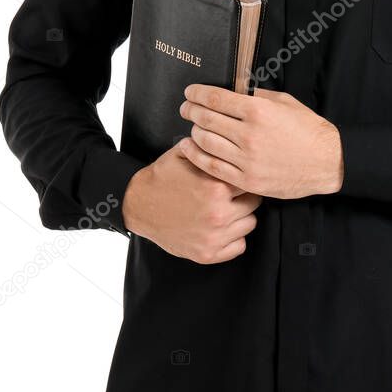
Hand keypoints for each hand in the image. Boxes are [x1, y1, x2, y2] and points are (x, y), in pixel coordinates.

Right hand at [122, 142, 260, 263]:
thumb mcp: (184, 154)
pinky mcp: (207, 254)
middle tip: (231, 194)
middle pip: (254, 203)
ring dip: (241, 217)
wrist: (138, 205)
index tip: (237, 177)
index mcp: (216, 188)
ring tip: (225, 209)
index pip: (249, 180)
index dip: (243, 176)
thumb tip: (232, 137)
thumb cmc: (162, 178)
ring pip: (250, 224)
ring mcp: (213, 237)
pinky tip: (221, 227)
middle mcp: (218, 214)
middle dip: (244, 196)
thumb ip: (210, 148)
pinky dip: (233, 238)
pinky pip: (239, 246)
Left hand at [178, 85, 343, 198]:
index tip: (190, 92)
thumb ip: (257, 95)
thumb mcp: (285, 102)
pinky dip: (196, 156)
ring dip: (193, 132)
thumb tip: (235, 89)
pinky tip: (189, 148)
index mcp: (258, 111)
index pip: (215, 98)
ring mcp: (247, 159)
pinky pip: (212, 167)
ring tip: (191, 127)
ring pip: (205, 142)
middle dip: (190, 110)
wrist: (328, 162)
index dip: (197, 93)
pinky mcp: (247, 180)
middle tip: (185, 108)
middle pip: (206, 119)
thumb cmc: (309, 130)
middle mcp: (249, 134)